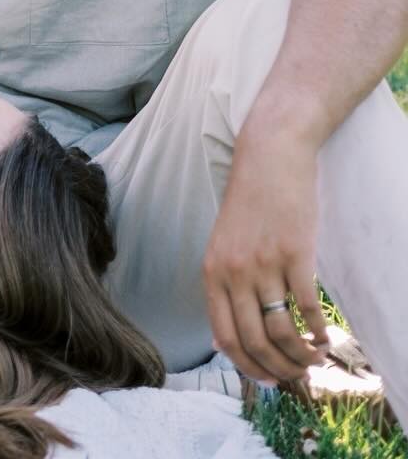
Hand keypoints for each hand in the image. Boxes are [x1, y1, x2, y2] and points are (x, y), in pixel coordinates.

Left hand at [202, 127, 329, 384]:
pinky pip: (307, 308)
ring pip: (282, 331)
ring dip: (300, 356)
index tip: (266, 379)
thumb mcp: (223, 244)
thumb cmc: (248, 202)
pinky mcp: (295, 254)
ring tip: (312, 359)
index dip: (248, 366)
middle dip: (277, 369)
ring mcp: (265, 263)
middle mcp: (234, 272)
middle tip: (295, 376)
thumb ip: (222, 287)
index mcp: (212, 271)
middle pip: (254, 341)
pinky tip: (324, 339)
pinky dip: (318, 333)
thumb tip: (221, 339)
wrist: (269, 156)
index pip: (224, 337)